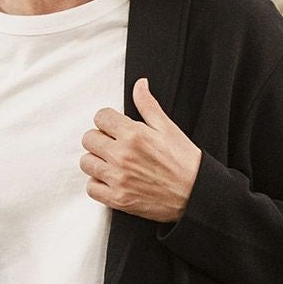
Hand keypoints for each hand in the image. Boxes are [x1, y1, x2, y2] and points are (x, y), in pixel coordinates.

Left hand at [79, 76, 201, 222]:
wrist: (196, 194)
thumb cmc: (185, 161)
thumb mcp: (168, 128)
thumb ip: (148, 105)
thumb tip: (139, 84)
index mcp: (133, 134)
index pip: (100, 117)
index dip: (107, 120)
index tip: (114, 127)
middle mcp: (122, 156)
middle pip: (89, 139)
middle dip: (99, 138)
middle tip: (112, 144)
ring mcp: (118, 179)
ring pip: (86, 163)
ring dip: (96, 160)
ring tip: (110, 162)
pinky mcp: (118, 199)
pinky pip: (91, 188)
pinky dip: (97, 183)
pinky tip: (110, 179)